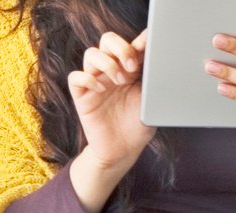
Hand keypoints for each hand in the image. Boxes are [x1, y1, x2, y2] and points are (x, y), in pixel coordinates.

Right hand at [69, 29, 151, 170]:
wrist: (123, 150)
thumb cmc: (139, 125)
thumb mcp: (151, 99)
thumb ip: (153, 77)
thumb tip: (160, 57)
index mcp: (129, 68)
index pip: (131, 43)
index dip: (138, 40)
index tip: (148, 46)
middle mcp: (111, 71)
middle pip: (107, 40)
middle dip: (120, 48)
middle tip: (132, 66)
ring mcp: (95, 82)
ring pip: (91, 54)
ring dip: (107, 63)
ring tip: (120, 81)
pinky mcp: (81, 96)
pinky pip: (75, 77)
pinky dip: (87, 79)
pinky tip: (100, 90)